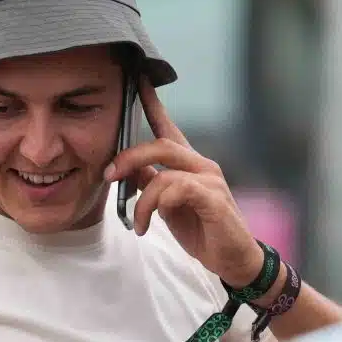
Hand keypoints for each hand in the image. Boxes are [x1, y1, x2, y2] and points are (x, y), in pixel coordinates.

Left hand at [105, 82, 261, 287]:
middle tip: (108, 175)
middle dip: (129, 157)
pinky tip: (150, 223)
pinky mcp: (214, 199)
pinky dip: (157, 205)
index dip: (152, 105)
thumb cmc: (201, 229)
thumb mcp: (166, 205)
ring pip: (165, 170)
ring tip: (137, 222)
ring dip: (142, 198)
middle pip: (160, 144)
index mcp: (189, 164)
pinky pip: (178, 190)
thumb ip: (149, 183)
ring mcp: (210, 180)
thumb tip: (124, 168)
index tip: (138, 82)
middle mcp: (201, 165)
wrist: (232, 259)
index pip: (168, 128)